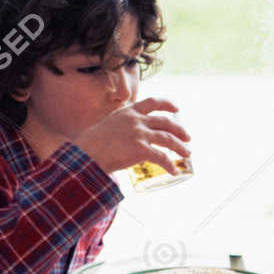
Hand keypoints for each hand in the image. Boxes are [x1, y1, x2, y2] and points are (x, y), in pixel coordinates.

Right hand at [72, 96, 191, 173]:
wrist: (85, 154)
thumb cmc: (92, 143)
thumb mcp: (109, 125)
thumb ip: (123, 126)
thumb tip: (131, 137)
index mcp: (128, 112)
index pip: (152, 102)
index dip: (167, 104)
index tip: (177, 109)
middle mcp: (136, 120)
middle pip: (166, 122)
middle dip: (179, 130)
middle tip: (187, 138)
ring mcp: (139, 134)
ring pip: (168, 139)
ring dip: (180, 147)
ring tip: (187, 153)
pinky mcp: (140, 149)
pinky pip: (162, 157)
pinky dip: (170, 165)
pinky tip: (174, 171)